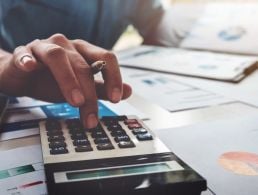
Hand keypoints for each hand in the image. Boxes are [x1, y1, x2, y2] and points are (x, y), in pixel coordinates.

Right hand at [0, 34, 131, 127]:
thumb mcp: (82, 87)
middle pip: (83, 65)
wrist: (24, 76)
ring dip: (68, 80)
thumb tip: (128, 91)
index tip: (116, 98)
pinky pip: (25, 54)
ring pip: (58, 57)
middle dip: (90, 94)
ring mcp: (44, 47)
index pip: (106, 58)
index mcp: (84, 51)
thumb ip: (103, 89)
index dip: (114, 77)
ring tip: (75, 101)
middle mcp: (67, 46)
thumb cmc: (54, 80)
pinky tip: (31, 68)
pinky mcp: (23, 54)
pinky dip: (28, 60)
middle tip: (92, 117)